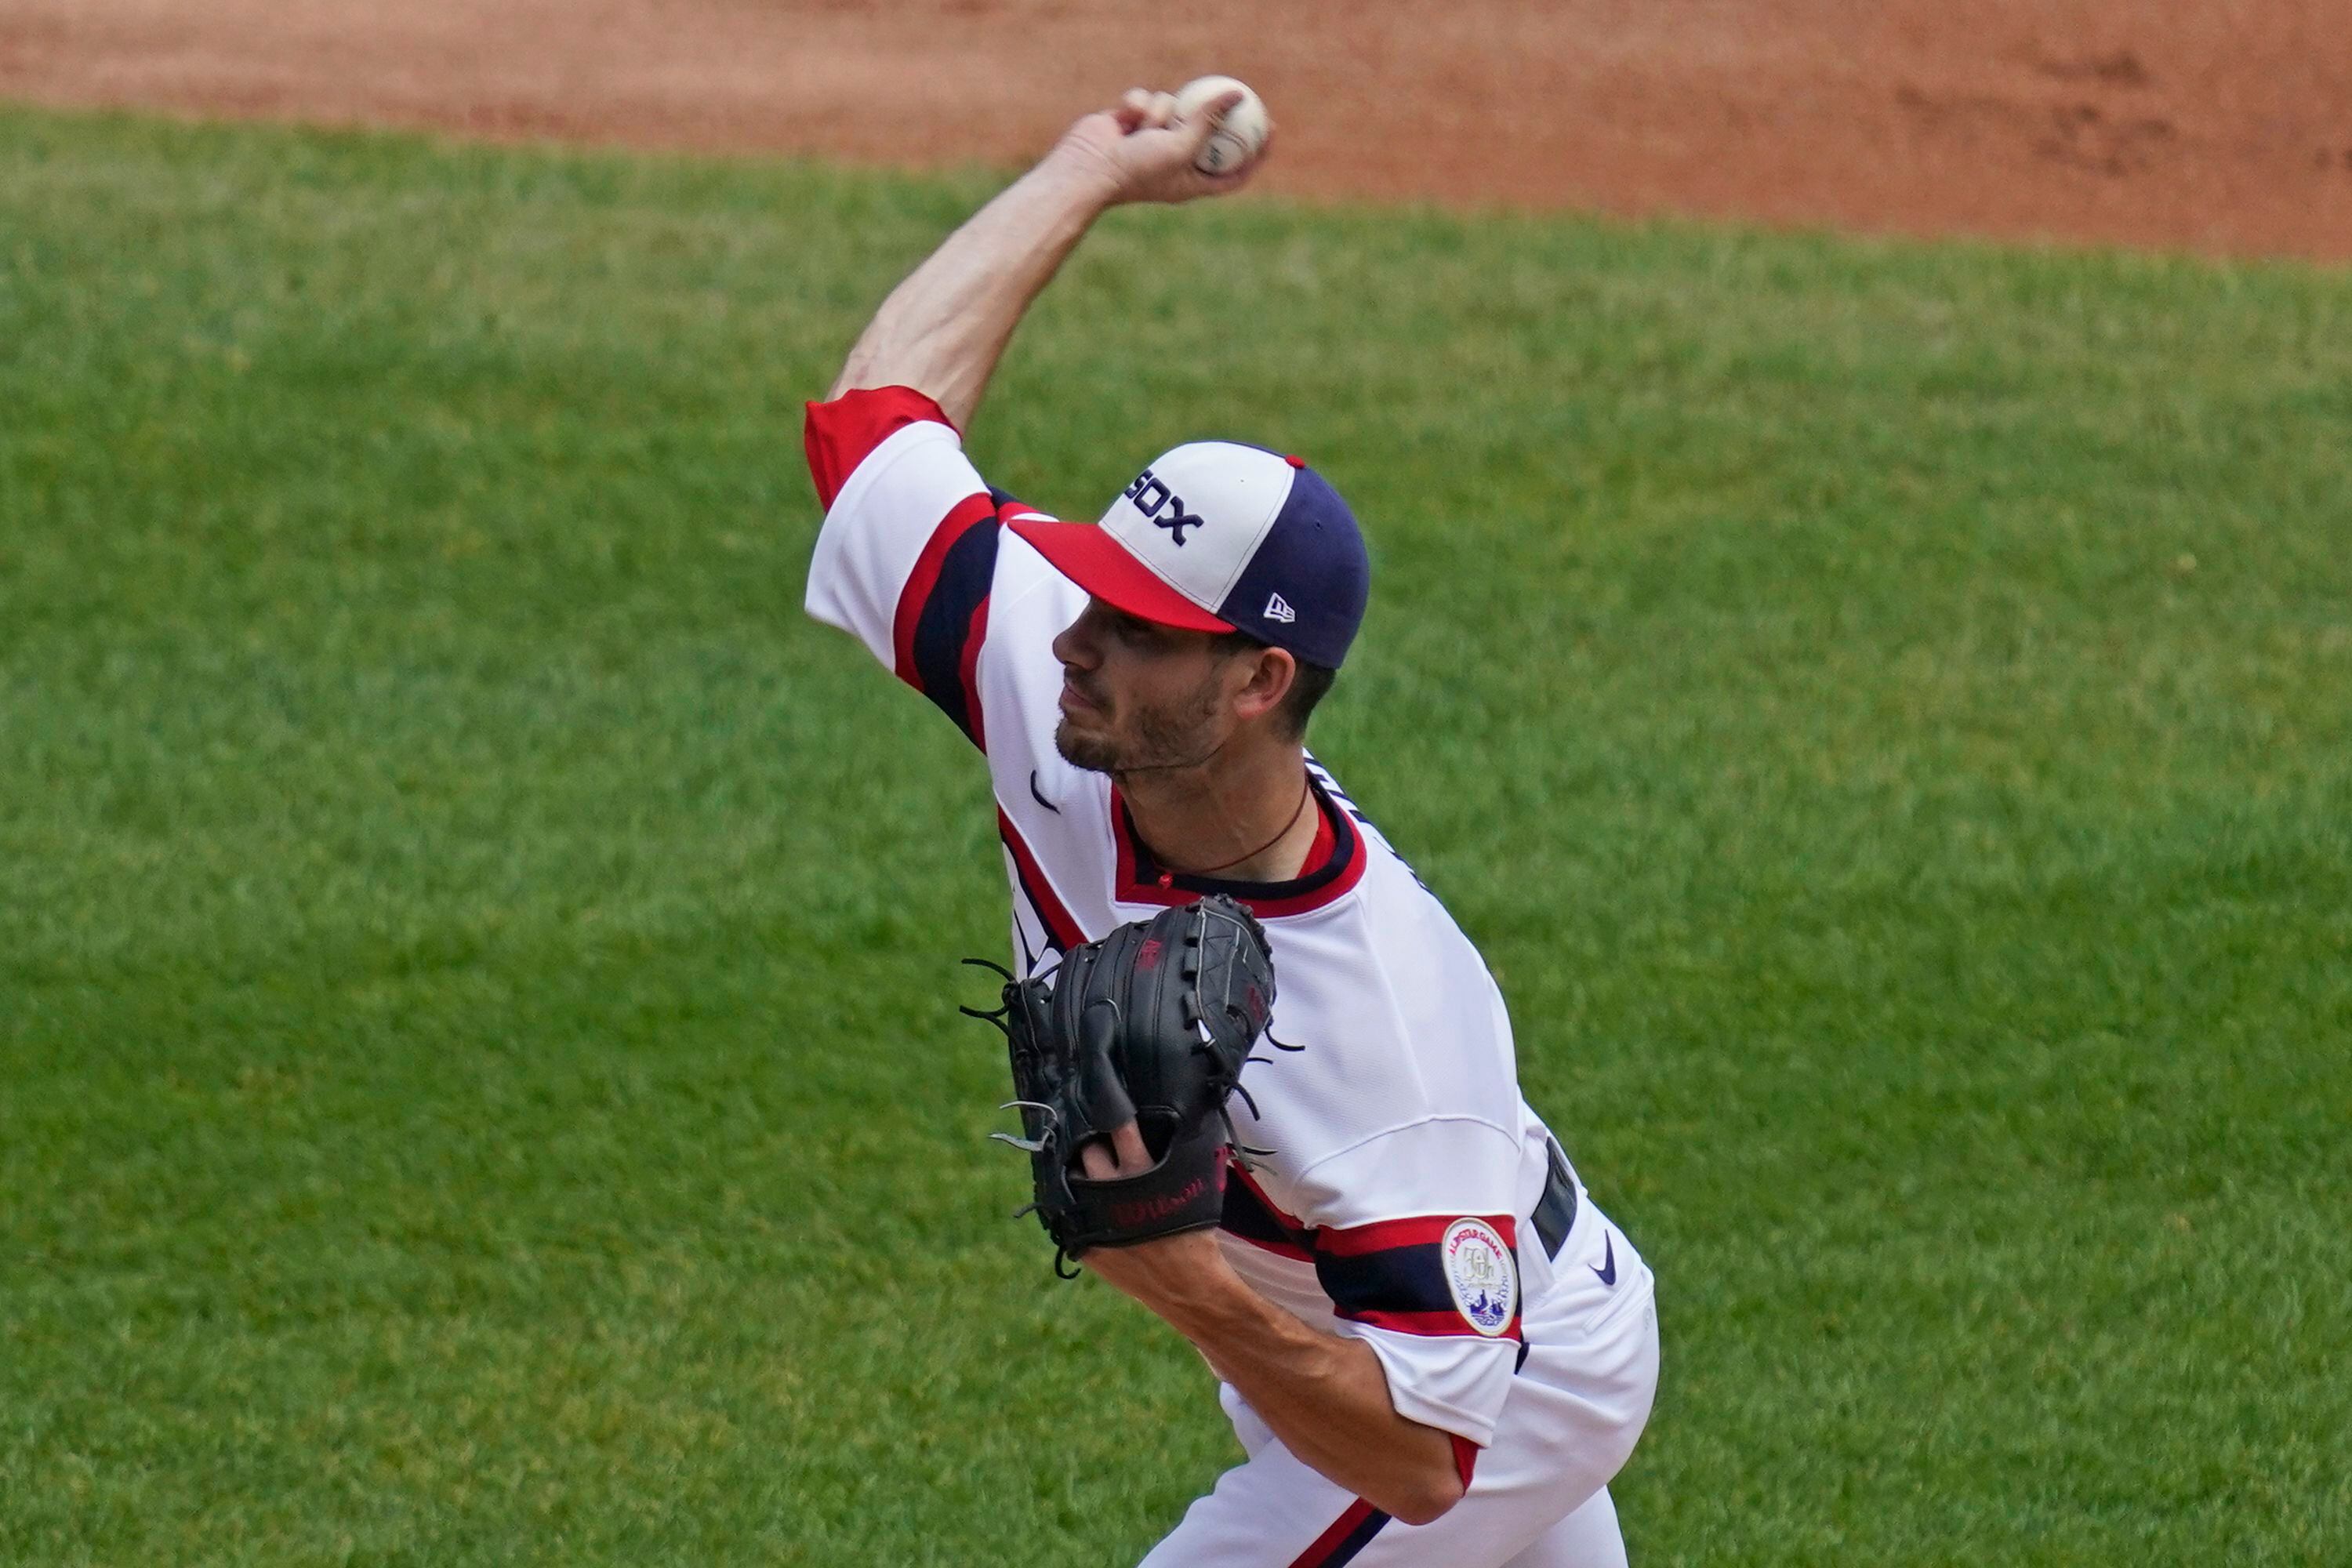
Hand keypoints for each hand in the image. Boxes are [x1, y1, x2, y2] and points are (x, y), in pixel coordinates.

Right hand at [1049, 87, 1271, 208]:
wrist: (1088, 167)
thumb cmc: (1137, 168)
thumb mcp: (1182, 145)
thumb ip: (1210, 119)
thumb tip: (1237, 93)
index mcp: (1192, 180)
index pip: (1233, 171)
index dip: (1255, 154)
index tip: (1270, 131)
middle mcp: (1175, 160)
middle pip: (1207, 133)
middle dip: (1217, 114)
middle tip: (1240, 94)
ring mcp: (1153, 140)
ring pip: (1175, 106)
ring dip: (1162, 110)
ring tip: (1146, 125)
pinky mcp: (1133, 121)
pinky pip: (1148, 99)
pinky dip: (1139, 104)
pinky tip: (1126, 116)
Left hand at [1077, 1121, 1241, 1320]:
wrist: (1184, 1284)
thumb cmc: (1193, 1231)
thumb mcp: (1192, 1184)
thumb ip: (1176, 1153)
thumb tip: (1173, 1122)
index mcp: (1139, 1171)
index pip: (1117, 1124)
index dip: (1111, 1109)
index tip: (1105, 1098)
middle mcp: (1110, 1189)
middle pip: (1088, 1149)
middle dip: (1095, 1143)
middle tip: (1102, 1143)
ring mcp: (1091, 1216)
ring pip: (1072, 1177)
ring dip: (1081, 1171)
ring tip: (1092, 1171)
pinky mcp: (1080, 1240)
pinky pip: (1067, 1209)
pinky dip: (1075, 1202)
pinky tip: (1085, 1200)